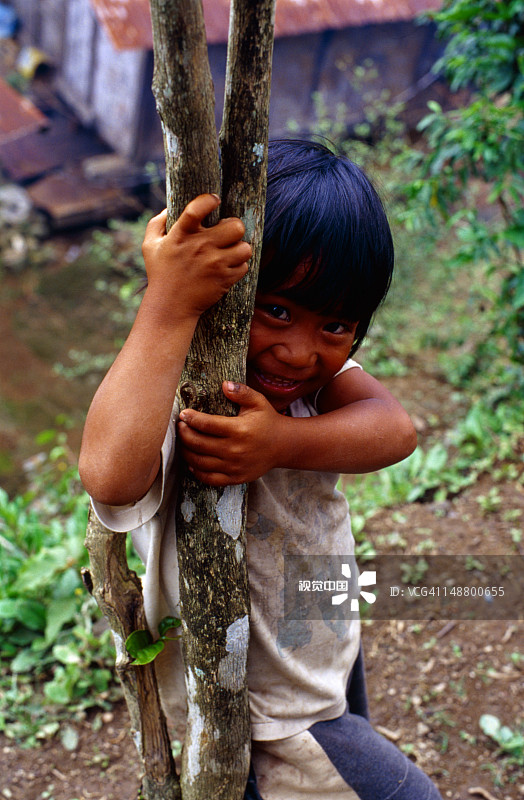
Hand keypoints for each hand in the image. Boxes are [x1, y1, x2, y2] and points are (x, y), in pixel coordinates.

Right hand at [141, 195, 251, 319]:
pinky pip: (244, 266)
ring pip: (245, 248)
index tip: (214, 200)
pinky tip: (228, 267)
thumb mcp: (149, 246)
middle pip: (236, 226)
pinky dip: (238, 266)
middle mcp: (200, 247)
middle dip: (234, 227)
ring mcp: (214, 264)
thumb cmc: (161, 273)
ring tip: (230, 251)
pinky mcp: (224, 280)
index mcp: (181, 235)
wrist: (170, 307)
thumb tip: (169, 207)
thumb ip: (157, 222)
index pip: (197, 209)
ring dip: (240, 249)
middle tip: (227, 234)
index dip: (210, 200)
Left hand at [177, 382, 284, 485]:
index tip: (183, 414)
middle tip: (179, 426)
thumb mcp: (258, 402)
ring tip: (182, 442)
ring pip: (200, 462)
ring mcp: (234, 466)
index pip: (206, 425)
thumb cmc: (267, 421)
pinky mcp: (235, 478)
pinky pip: (209, 478)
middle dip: (184, 434)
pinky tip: (191, 461)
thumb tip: (224, 385)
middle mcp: (235, 450)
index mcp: (239, 429)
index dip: (191, 419)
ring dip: (186, 451)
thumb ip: (242, 392)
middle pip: (199, 444)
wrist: (283, 445)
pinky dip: (196, 471)